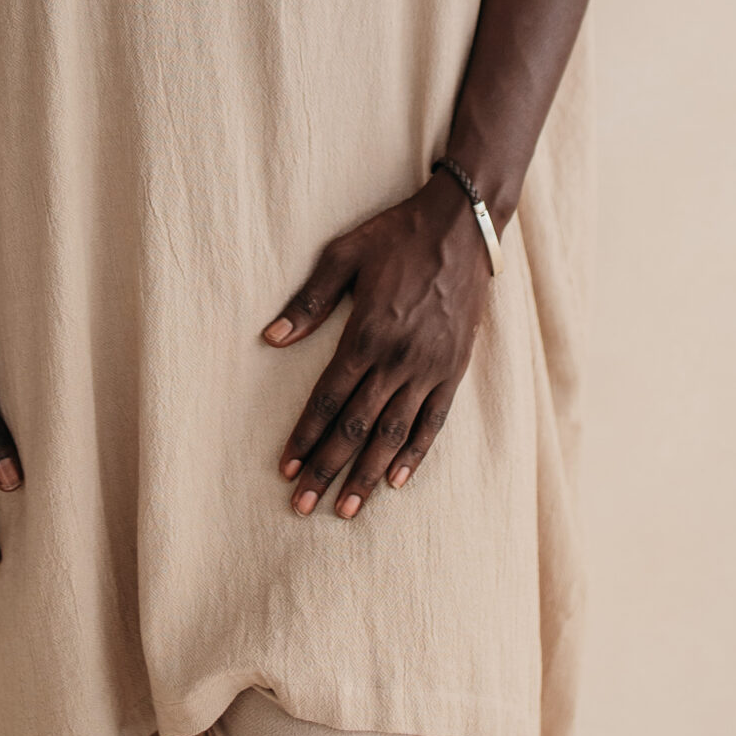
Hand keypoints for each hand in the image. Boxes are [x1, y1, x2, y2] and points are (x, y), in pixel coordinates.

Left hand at [262, 172, 494, 519]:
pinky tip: (397, 481)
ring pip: (393, 435)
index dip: (305, 436)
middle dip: (327, 469)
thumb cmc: (397, 235)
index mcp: (367, 333)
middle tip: (303, 506)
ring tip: (346, 509)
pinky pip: (433, 422)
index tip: (286, 468)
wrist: (463, 226)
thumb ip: (310, 300)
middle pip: (356, 427)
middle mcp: (398, 359)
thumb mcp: (345, 254)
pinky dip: (415, 454)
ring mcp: (430, 368)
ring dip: (368, 475)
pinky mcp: (455, 369)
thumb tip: (272, 337)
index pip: (329, 399)